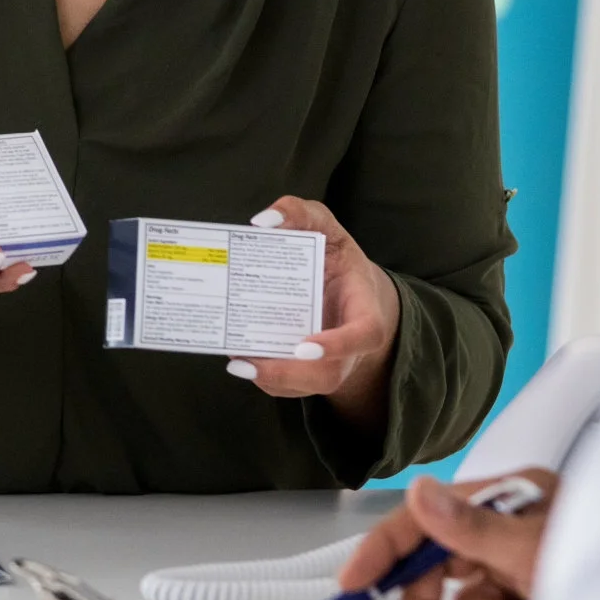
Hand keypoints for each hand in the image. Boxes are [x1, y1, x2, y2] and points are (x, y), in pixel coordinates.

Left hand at [227, 197, 402, 425]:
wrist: (343, 288)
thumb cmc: (335, 257)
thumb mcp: (325, 226)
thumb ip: (300, 212)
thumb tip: (264, 221)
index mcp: (364, 309)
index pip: (363, 335)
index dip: (338, 346)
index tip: (304, 347)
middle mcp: (349, 347)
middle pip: (327, 375)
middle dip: (287, 374)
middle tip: (248, 361)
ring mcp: (329, 364)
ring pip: (302, 386)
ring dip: (268, 377)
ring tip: (235, 358)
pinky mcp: (306, 373)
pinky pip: (286, 385)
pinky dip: (261, 374)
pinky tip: (237, 353)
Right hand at [336, 469, 557, 599]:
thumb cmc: (598, 565)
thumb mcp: (532, 547)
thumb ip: (474, 524)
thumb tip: (418, 491)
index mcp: (509, 498)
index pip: (430, 512)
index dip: (387, 546)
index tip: (354, 581)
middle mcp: (510, 528)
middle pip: (438, 557)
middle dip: (422, 589)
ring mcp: (520, 567)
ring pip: (460, 592)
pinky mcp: (526, 593)